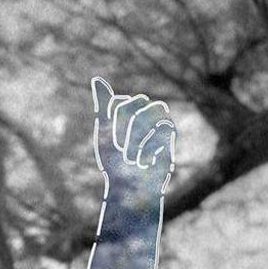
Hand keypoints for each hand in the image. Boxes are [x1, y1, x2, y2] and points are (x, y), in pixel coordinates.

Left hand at [93, 77, 175, 191]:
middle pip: (138, 104)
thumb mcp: (104, 131)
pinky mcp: (170, 137)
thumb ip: (104, 106)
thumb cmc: (115, 162)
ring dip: (135, 139)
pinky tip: (143, 161)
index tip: (112, 143)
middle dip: (125, 128)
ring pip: (150, 113)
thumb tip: (97, 79)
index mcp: (132, 111)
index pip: (122, 103)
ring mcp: (161, 123)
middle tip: (121, 150)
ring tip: (131, 158)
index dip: (114, 123)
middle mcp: (148, 114)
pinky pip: (161, 129)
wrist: (129, 189)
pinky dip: (147, 148)